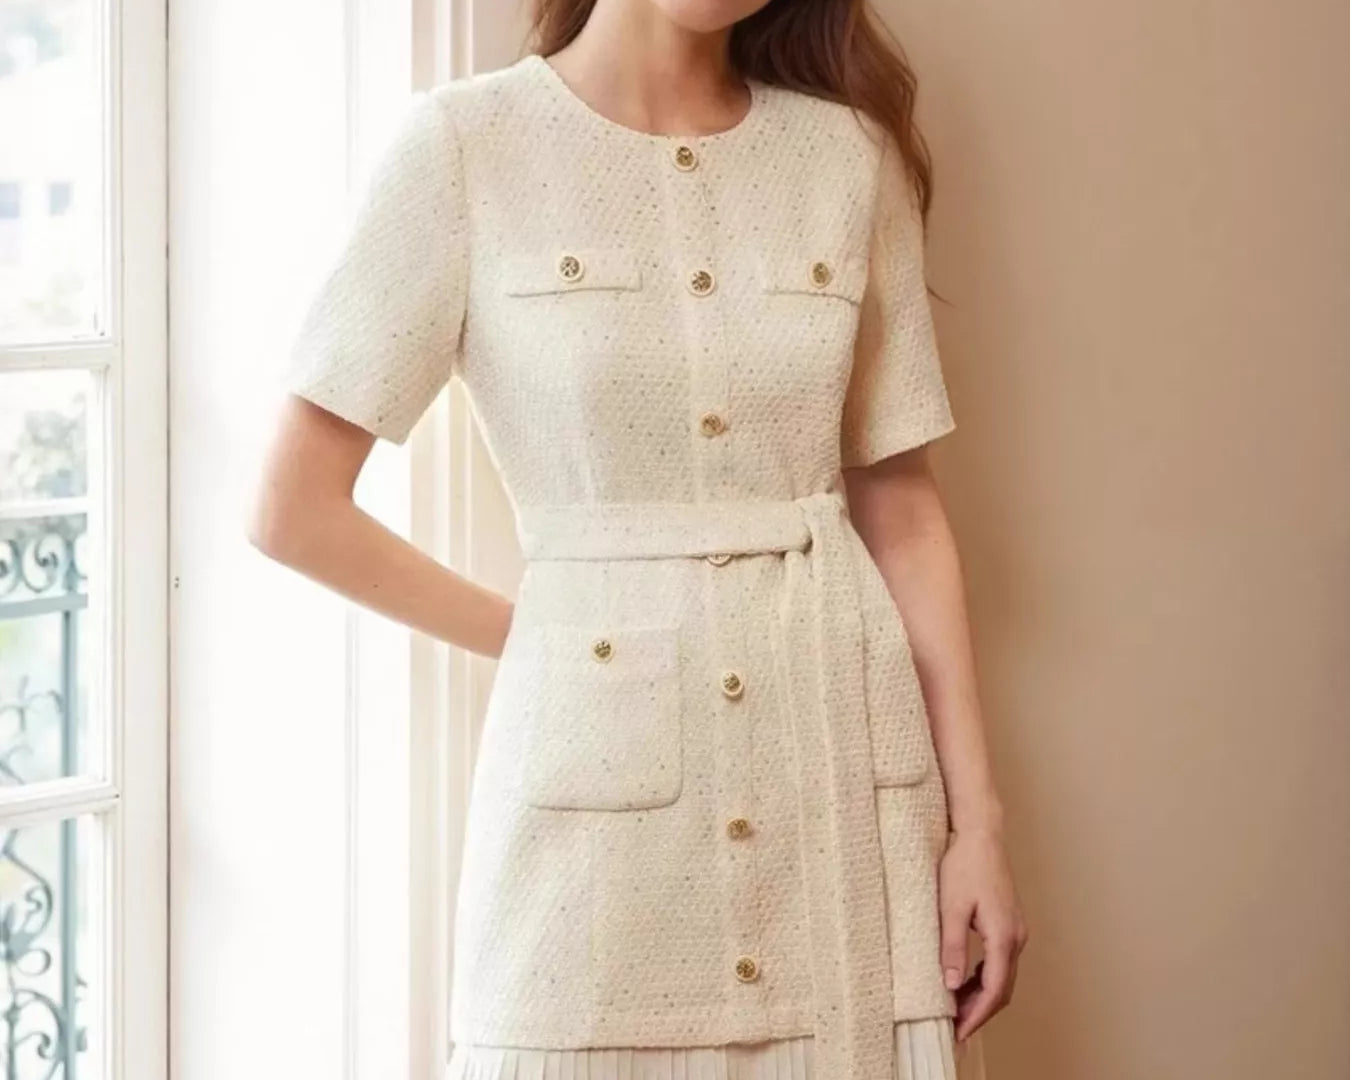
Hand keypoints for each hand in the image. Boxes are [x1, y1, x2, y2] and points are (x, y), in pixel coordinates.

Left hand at [938, 826, 1027, 1041]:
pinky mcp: (1009, 923)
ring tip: (956, 1010)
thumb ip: (952, 946)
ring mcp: (1016, 930)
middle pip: (1002, 988)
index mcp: (1003, 935)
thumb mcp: (950, 906)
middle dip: (979, 1011)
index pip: (994, 989)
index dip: (976, 1015)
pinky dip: (985, 978)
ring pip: (1003, 976)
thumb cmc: (964, 864)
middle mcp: (1016, 936)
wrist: (980, 834)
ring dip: (982, 996)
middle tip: (955, 1028)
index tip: (958, 1032)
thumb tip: (951, 984)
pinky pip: (1001, 961)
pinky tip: (965, 982)